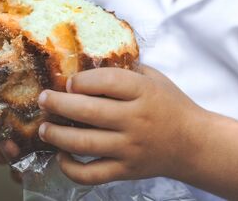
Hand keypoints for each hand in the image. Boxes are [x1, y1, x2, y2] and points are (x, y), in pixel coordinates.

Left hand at [37, 65, 208, 184]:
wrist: (194, 144)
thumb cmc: (172, 106)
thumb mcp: (155, 79)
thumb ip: (127, 70)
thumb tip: (90, 63)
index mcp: (144, 93)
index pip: (106, 81)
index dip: (81, 80)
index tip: (69, 82)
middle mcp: (136, 121)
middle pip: (87, 111)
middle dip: (57, 104)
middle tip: (43, 99)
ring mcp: (130, 149)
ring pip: (84, 143)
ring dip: (57, 135)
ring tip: (44, 128)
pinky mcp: (126, 171)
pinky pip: (92, 174)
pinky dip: (71, 169)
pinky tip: (62, 157)